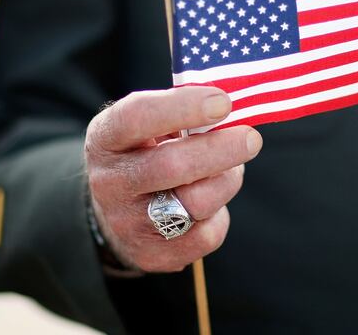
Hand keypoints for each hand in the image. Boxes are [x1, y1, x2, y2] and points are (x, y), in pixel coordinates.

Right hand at [84, 87, 262, 272]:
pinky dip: (219, 216)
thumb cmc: (148, 153)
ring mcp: (127, 223)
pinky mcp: (151, 255)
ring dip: (227, 181)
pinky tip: (212, 204)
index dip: (182, 107)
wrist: (119, 212)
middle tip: (251, 138)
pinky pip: (205, 236)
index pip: (137, 117)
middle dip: (221, 149)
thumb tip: (233, 107)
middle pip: (173, 166)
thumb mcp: (150, 126)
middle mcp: (110, 182)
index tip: (223, 102)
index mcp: (106, 139)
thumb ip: (183, 115)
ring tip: (232, 170)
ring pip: (197, 202)